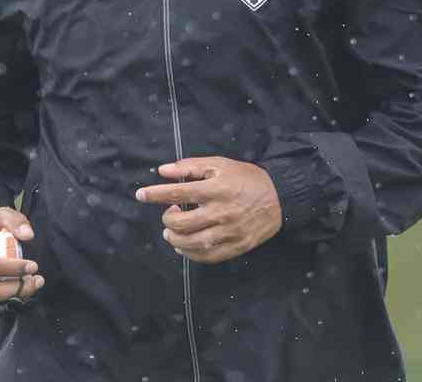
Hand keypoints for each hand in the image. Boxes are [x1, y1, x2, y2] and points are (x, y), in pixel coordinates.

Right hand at [0, 206, 43, 313]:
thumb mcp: (1, 217)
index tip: (34, 265)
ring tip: (31, 283)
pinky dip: (8, 304)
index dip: (14, 268)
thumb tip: (28, 235)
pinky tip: (19, 292)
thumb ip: (15, 221)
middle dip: (17, 288)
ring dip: (16, 296)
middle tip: (36, 280)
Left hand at [135, 156, 281, 263]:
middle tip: (168, 213)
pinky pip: (208, 257)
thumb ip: (190, 167)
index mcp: (217, 189)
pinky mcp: (237, 246)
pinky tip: (185, 246)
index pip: (178, 192)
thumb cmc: (247, 178)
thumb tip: (163, 171)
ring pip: (192, 243)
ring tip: (171, 232)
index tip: (141, 194)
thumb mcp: (220, 164)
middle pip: (182, 223)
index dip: (155, 194)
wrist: (280, 197)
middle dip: (167, 219)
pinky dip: (191, 255)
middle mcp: (222, 212)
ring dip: (175, 239)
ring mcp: (230, 232)